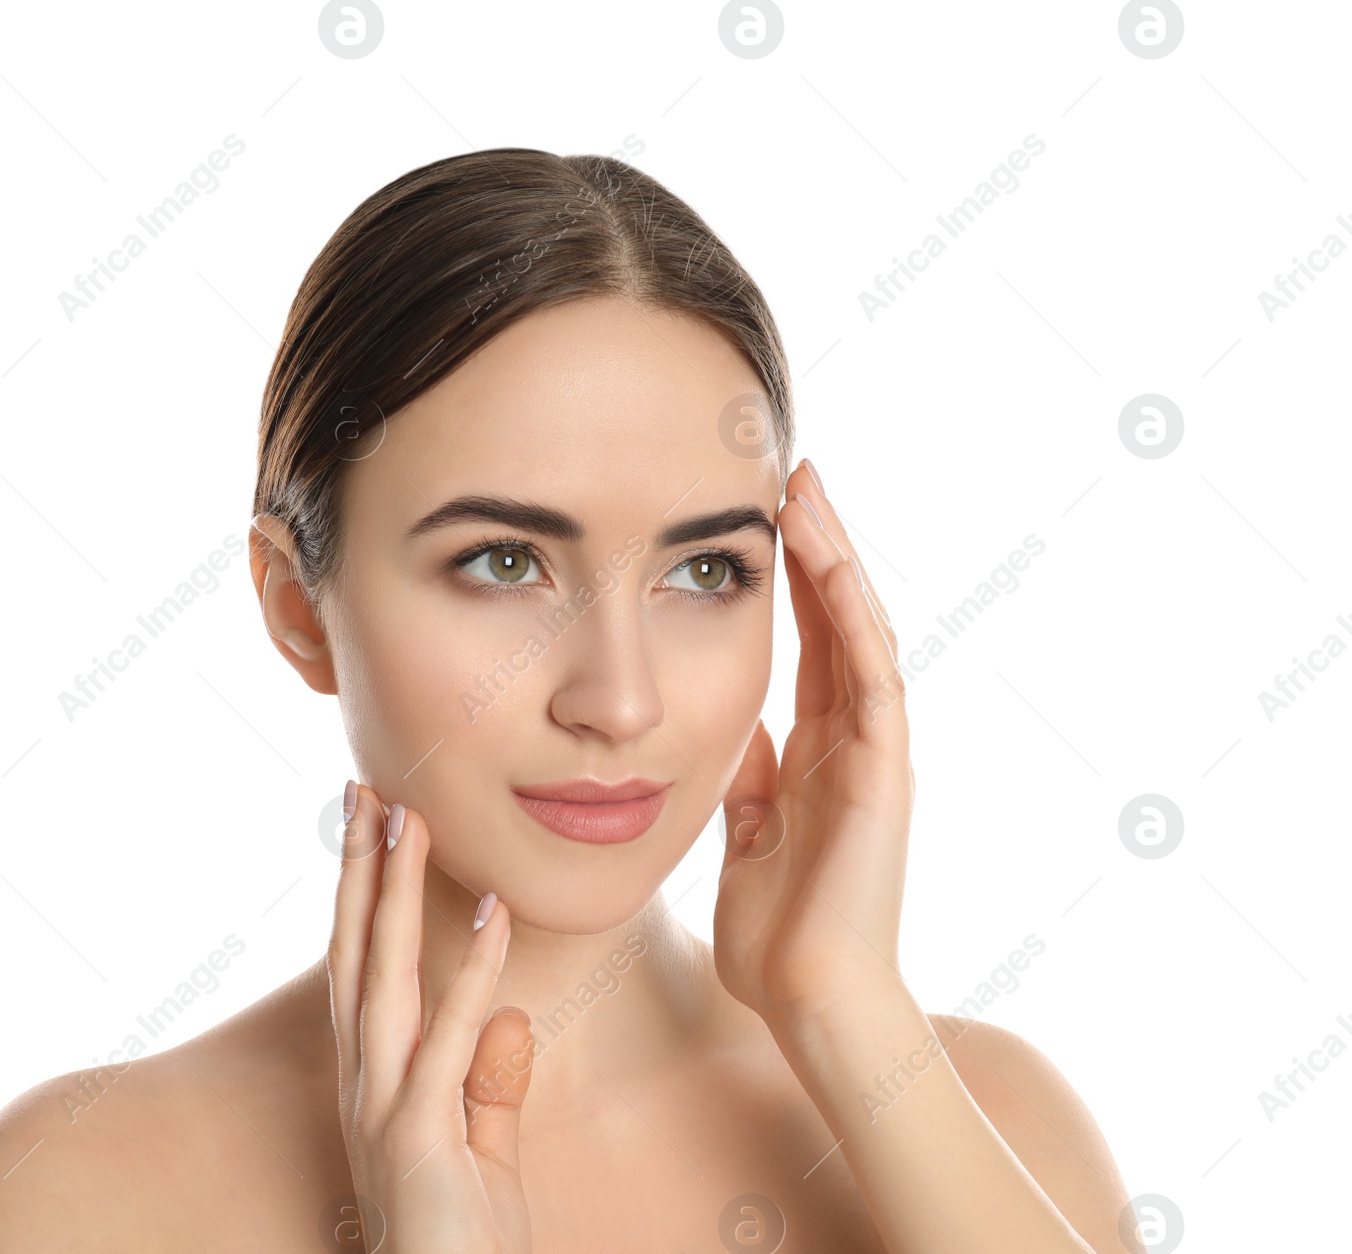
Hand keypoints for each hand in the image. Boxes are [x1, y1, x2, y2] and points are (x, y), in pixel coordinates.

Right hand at [328, 781, 535, 1253]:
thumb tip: (504, 1013)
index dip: (363, 895)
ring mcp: (383, 1109)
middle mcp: (364, 1084)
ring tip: (412, 819)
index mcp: (375, 1081)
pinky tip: (493, 911)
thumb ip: (489, 1083)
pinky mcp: (418, 1139)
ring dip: (398, 893)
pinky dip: (471, 971)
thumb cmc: (463, 1246)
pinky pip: (450, 1038)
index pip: (363, 967)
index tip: (372, 827)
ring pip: (386, 977)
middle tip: (365, 790)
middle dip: (362, 870)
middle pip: (358, 954)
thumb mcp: (481, 1151)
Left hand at [712, 459, 913, 1038]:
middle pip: (841, 620)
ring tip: (807, 492)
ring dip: (835, 560)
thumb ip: (751, 780)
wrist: (809, 1000)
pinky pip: (874, 679)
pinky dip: (854, 619)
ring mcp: (876, 752)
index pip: (812, 642)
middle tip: (792, 475)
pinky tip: (832, 565)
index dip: (793, 579)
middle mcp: (855, 740)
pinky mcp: (884, 773)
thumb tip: (741, 731)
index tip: (765, 516)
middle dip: (818, 546)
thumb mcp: (747, 834)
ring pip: (862, 632)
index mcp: (820, 750)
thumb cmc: (778, 932)